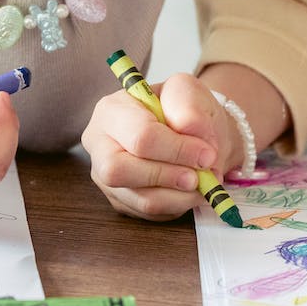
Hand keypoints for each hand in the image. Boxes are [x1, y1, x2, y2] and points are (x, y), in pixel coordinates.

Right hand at [82, 73, 239, 220]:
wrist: (193, 133)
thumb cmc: (185, 111)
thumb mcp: (190, 92)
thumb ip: (188, 105)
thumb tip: (188, 129)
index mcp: (111, 110)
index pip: (139, 136)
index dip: (177, 149)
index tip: (207, 154)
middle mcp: (99, 144)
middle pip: (119, 172)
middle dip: (168, 176)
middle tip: (199, 176)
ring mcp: (105, 176)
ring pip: (139, 198)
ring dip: (179, 195)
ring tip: (202, 183)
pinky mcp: (120, 200)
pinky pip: (148, 213)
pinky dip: (176, 205)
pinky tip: (189, 190)